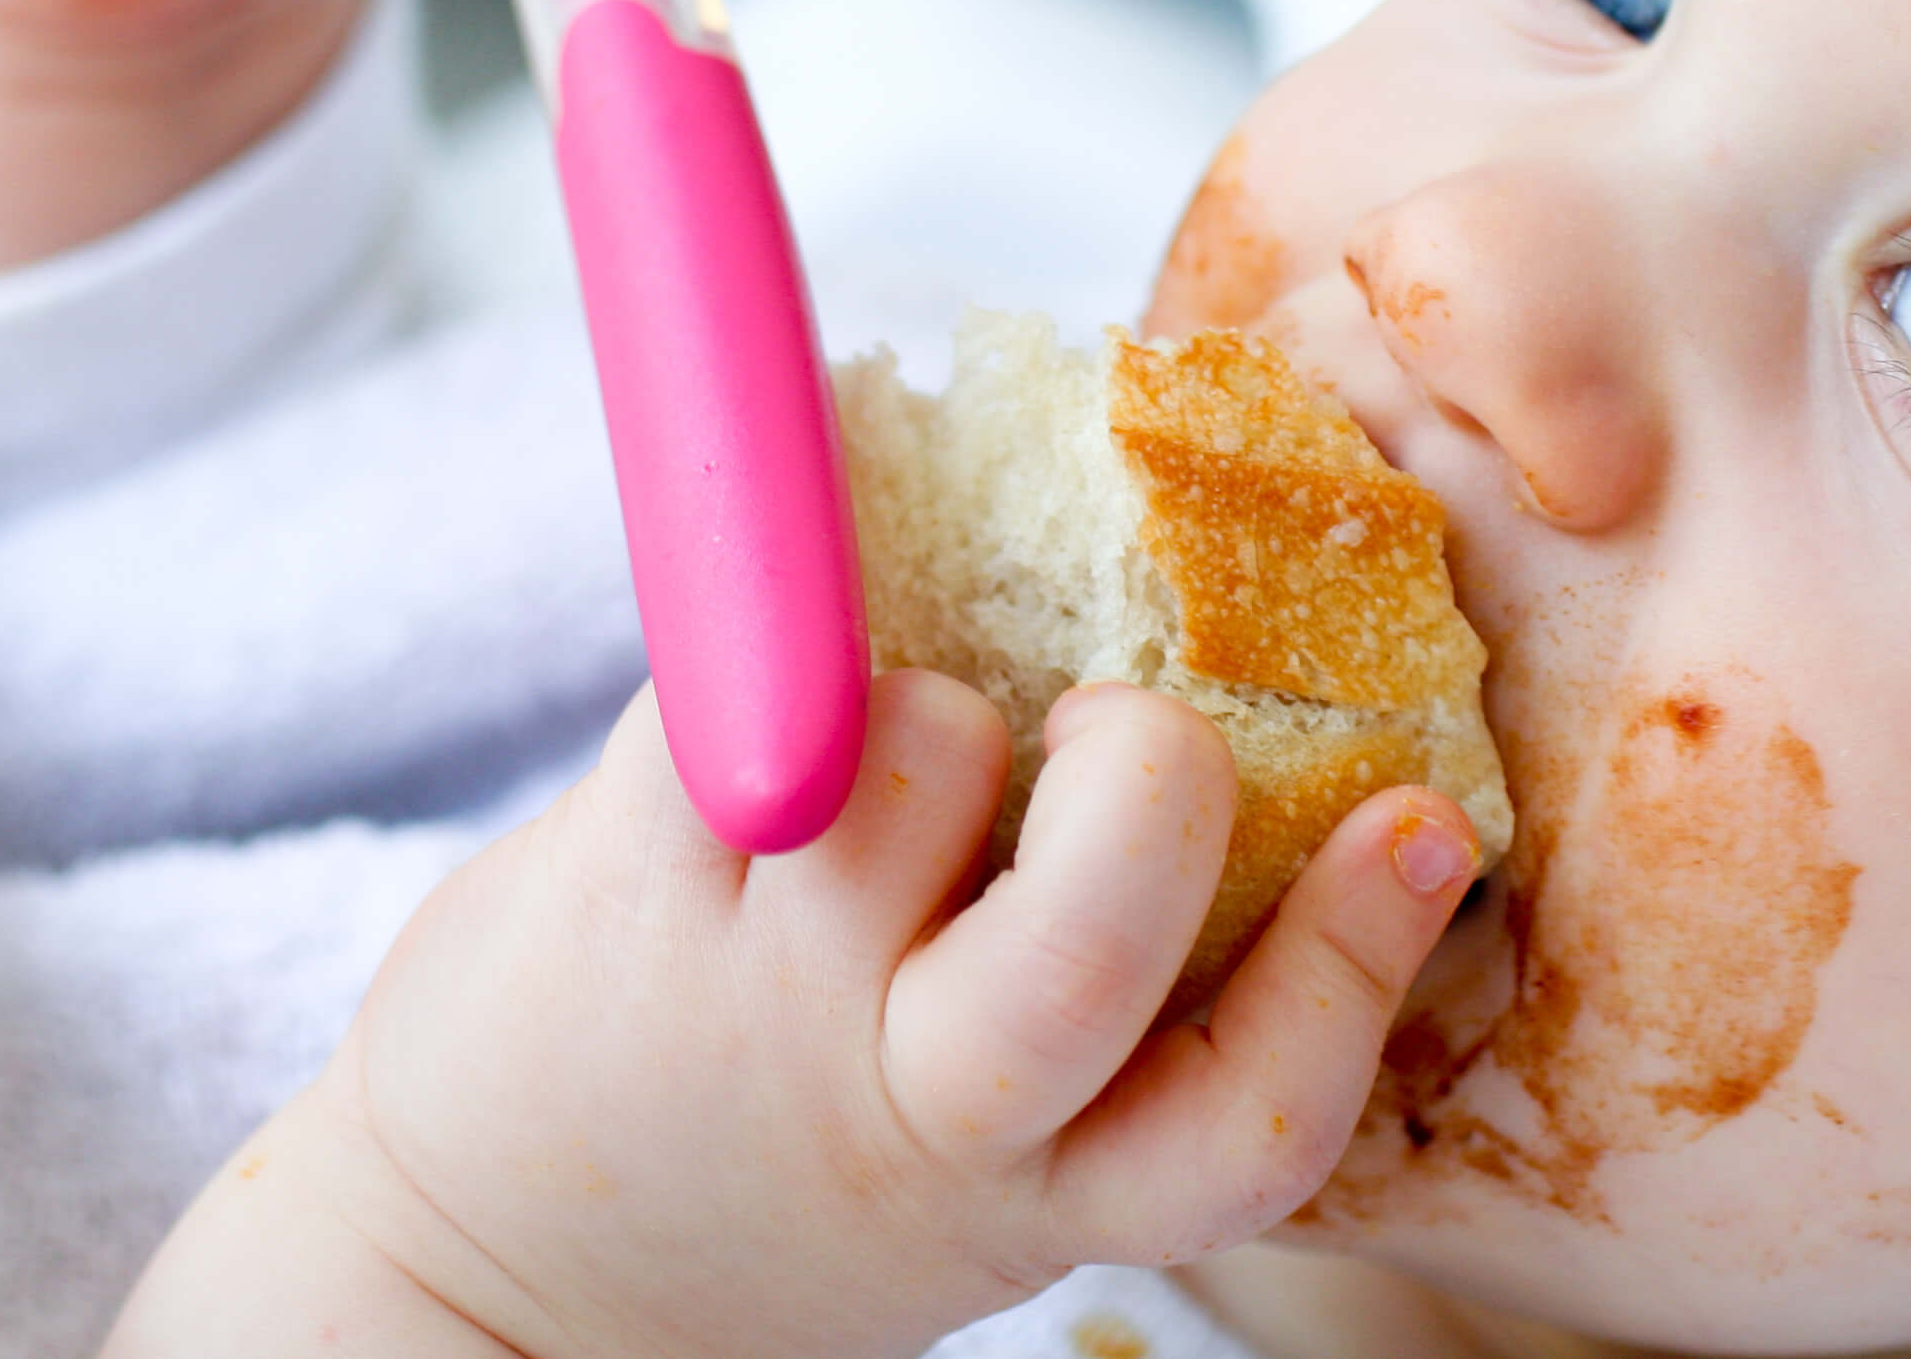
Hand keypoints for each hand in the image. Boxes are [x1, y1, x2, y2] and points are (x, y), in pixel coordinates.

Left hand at [110, 673, 1480, 1358]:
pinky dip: (787, 641)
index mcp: (1033, 1190)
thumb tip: (1207, 727)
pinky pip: (751, 684)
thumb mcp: (955, 1154)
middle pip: (1085, 946)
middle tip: (1122, 727)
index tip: (1425, 819)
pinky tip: (773, 687)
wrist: (485, 1270)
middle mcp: (910, 1111)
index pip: (1249, 1118)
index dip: (1355, 963)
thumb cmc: (777, 1162)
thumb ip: (1077, 1000)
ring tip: (888, 755)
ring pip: (913, 757)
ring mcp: (756, 998)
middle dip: (1146, 781)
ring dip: (932, 705)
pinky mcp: (627, 879)